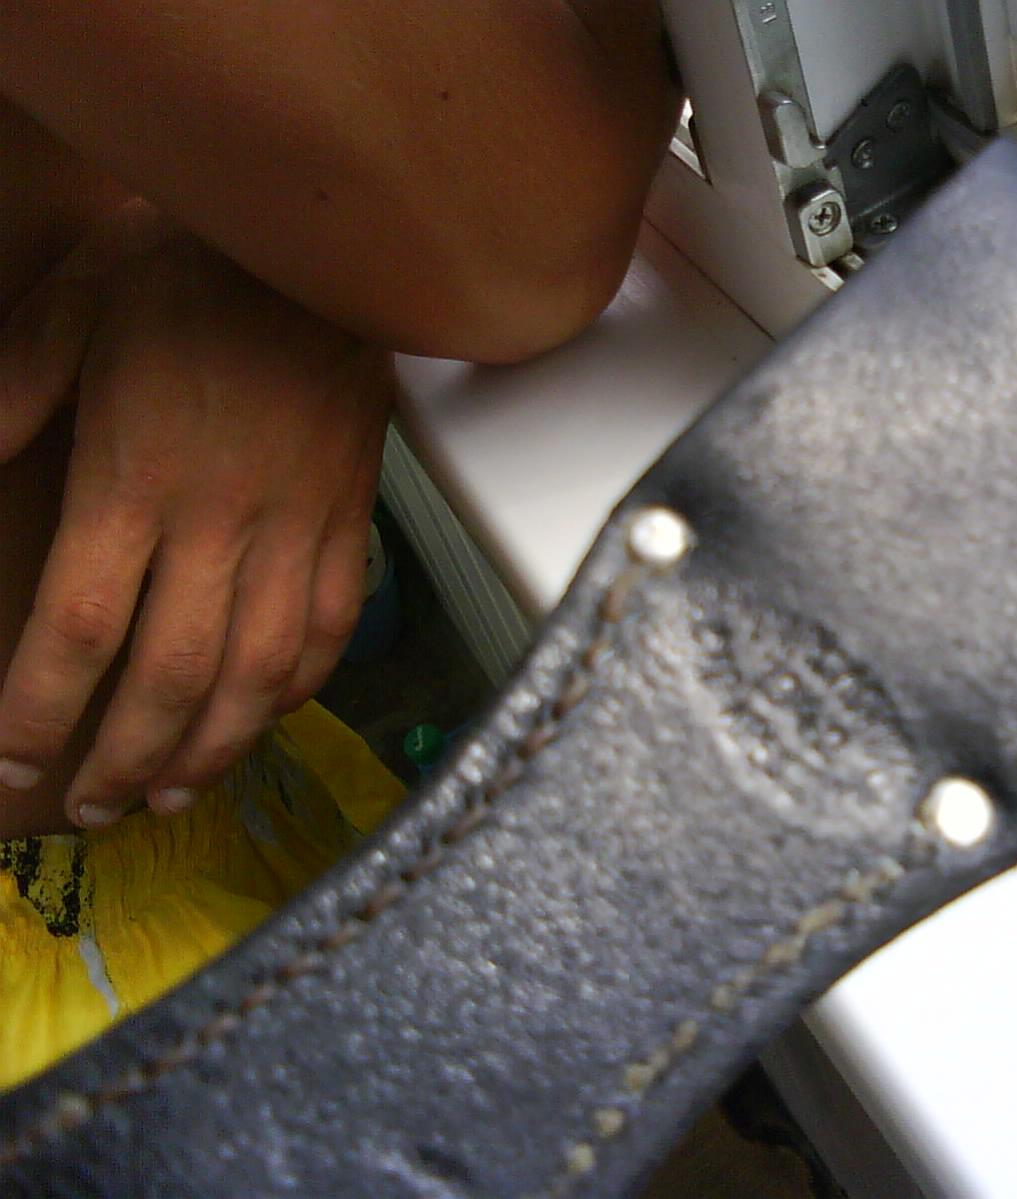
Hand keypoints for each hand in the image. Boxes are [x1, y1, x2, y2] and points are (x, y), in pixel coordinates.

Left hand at [0, 204, 393, 828]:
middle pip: (171, 675)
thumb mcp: (68, 312)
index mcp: (133, 479)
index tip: (14, 763)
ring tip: (172, 792)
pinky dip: (300, 685)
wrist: (322, 252)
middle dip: (124, 757)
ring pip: (261, 670)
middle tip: (92, 809)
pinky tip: (267, 716)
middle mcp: (220, 522)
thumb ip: (10, 394)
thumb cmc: (186, 273)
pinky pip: (331, 625)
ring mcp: (297, 527)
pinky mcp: (350, 519)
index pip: (79, 628)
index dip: (42, 711)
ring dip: (215, 746)